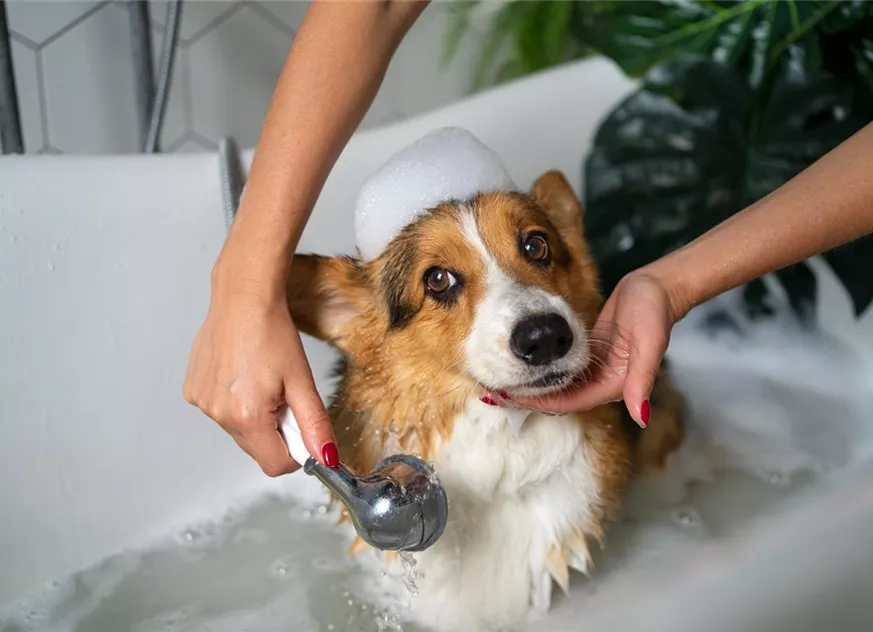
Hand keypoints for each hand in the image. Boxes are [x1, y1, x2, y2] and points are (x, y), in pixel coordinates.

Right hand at [183, 277, 337, 475]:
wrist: (242, 297)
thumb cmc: (272, 331)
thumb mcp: (302, 381)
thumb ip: (315, 425)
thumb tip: (327, 457)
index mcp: (248, 416)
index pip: (275, 465)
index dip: (294, 452)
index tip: (299, 427)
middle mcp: (218, 414)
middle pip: (256, 448)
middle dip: (274, 430)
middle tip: (283, 395)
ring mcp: (201, 403)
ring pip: (238, 429)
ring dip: (254, 415)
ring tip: (261, 379)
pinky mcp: (192, 390)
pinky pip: (220, 410)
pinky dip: (234, 400)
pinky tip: (242, 373)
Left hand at [510, 270, 682, 425]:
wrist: (657, 288)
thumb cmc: (654, 312)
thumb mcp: (649, 343)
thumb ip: (642, 379)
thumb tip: (642, 416)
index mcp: (612, 385)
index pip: (566, 403)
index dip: (536, 403)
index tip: (507, 398)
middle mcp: (601, 382)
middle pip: (558, 398)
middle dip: (527, 398)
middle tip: (493, 392)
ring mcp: (595, 368)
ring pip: (557, 384)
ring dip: (531, 384)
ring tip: (500, 379)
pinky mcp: (589, 352)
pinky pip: (561, 367)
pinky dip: (541, 369)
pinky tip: (521, 362)